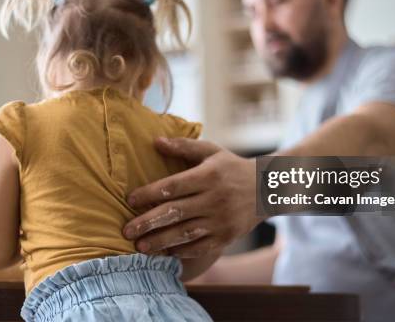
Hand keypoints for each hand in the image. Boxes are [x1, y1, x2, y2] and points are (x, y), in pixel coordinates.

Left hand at [123, 137, 261, 257]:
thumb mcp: (211, 152)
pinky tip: (164, 253)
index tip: (130, 200)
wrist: (267, 189)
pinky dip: (181, 251)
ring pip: (186, 233)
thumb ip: (183, 147)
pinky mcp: (227, 237)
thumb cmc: (231, 167)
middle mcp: (215, 198)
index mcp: (209, 175)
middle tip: (126, 230)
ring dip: (160, 241)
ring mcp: (222, 220)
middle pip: (176, 212)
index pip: (173, 186)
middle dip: (148, 222)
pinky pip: (200, 247)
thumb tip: (155, 141)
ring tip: (139, 246)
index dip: (149, 193)